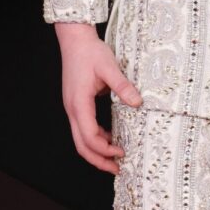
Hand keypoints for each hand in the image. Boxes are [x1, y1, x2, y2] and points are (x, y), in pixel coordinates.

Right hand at [54, 21, 142, 173]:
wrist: (74, 40)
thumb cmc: (89, 52)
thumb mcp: (109, 67)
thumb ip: (122, 86)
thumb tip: (137, 103)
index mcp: (79, 103)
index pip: (89, 136)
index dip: (104, 149)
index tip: (121, 152)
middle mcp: (72, 109)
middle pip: (81, 145)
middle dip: (98, 160)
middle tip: (117, 169)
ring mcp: (72, 108)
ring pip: (80, 139)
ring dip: (96, 152)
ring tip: (115, 159)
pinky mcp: (77, 104)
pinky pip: (84, 128)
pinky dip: (96, 138)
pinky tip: (110, 139)